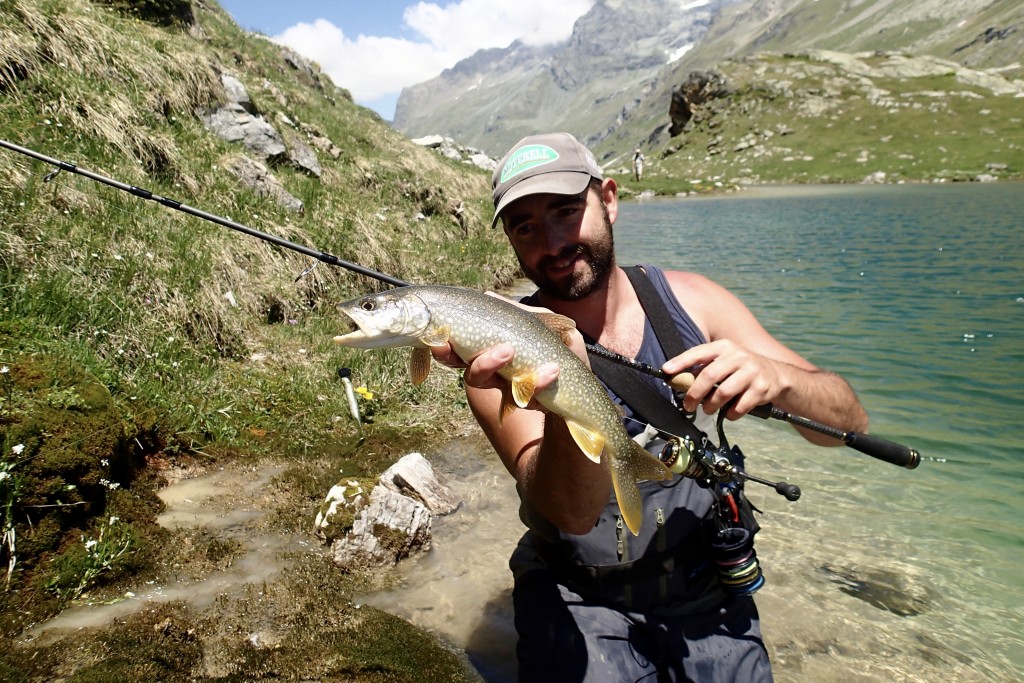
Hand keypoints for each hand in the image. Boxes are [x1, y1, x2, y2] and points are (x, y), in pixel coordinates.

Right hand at [428, 292, 567, 400]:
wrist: (582, 387)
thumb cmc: (559, 348)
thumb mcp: (542, 322)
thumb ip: (516, 313)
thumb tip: (487, 297)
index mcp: (492, 353)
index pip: (460, 353)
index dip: (445, 350)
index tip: (440, 342)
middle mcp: (498, 375)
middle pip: (472, 375)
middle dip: (477, 364)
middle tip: (497, 348)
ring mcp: (513, 391)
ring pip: (494, 387)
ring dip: (498, 367)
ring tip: (512, 351)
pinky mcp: (531, 403)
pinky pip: (527, 395)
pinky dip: (539, 381)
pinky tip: (552, 370)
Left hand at [663, 339, 784, 418]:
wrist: (777, 375)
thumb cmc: (741, 369)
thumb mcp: (725, 361)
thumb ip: (704, 368)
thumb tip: (677, 381)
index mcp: (724, 347)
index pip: (699, 353)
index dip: (681, 361)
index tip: (667, 370)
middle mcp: (738, 356)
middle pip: (709, 375)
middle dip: (695, 393)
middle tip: (688, 405)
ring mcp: (751, 371)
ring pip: (723, 392)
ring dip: (711, 405)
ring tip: (708, 409)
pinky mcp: (762, 388)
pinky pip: (739, 406)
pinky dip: (730, 414)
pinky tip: (729, 413)